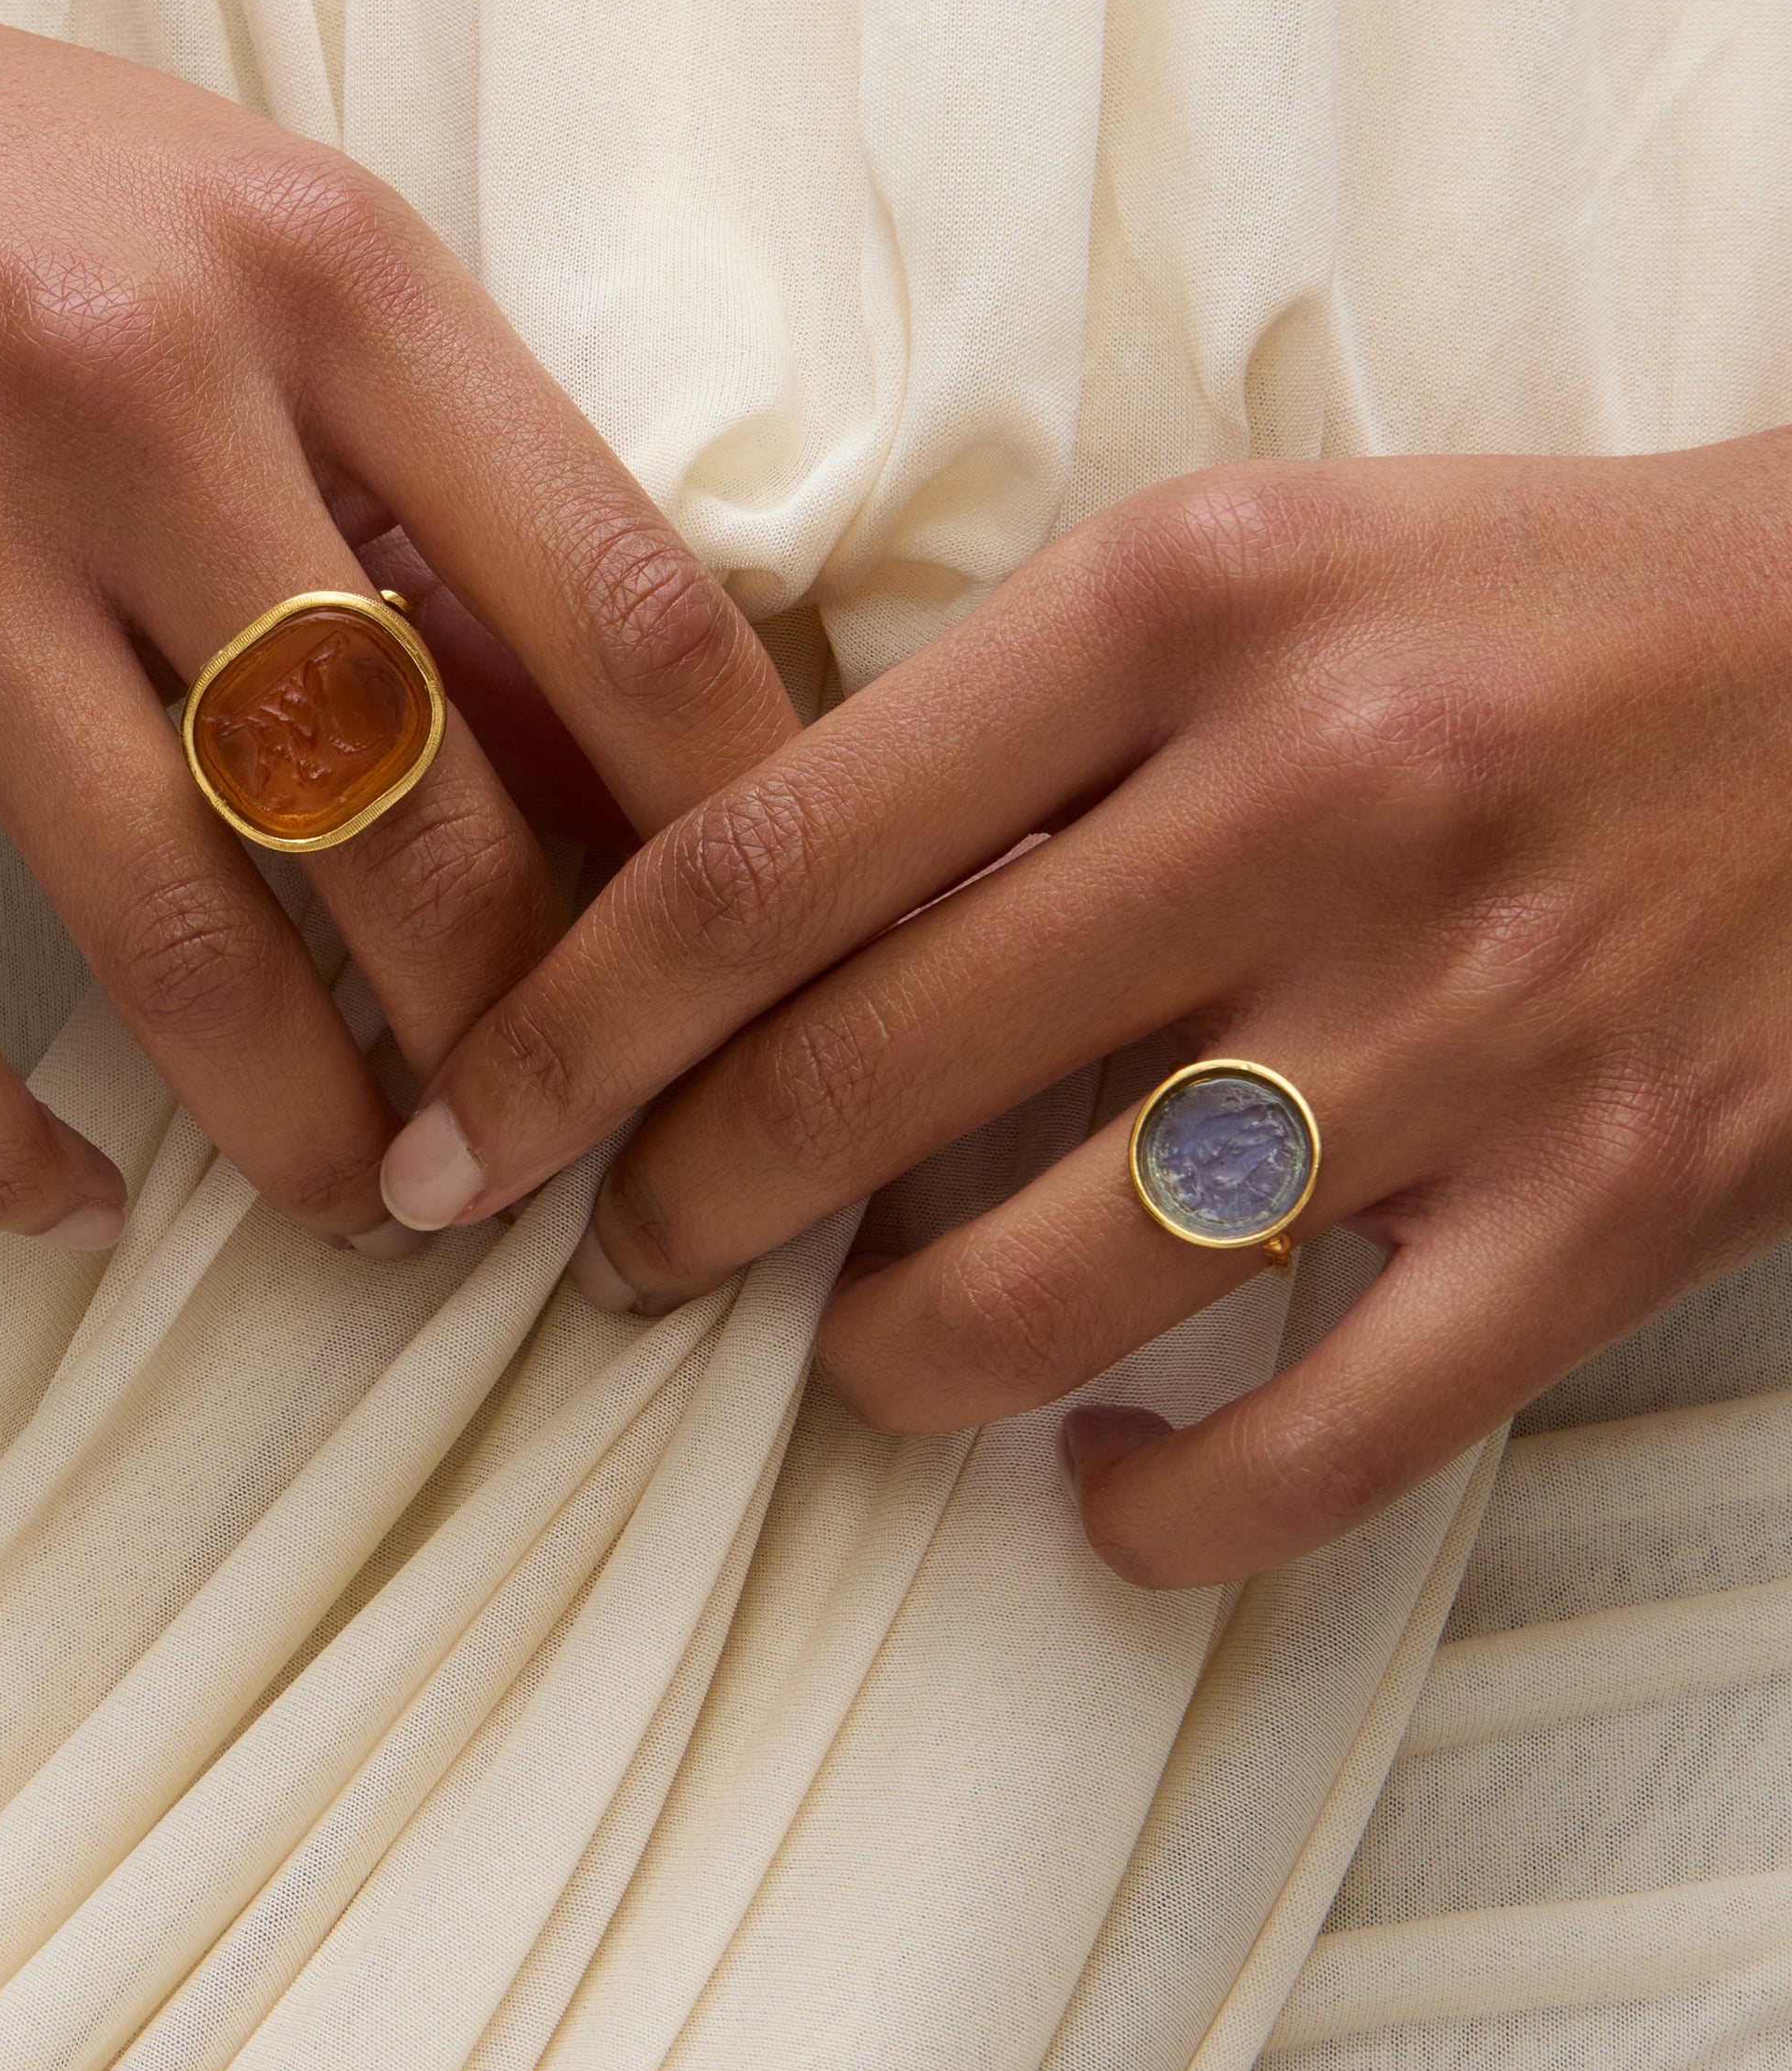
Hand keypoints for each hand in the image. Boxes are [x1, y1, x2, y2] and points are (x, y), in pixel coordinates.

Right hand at [0, 0, 790, 1246]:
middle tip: (561, 1142)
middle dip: (525, 1047)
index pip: (628, 607)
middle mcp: (138, 394)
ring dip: (311, 1138)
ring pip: (184, 944)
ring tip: (378, 1209)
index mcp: (324, 272)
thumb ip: (443, 485)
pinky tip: (75, 1207)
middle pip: (423, 822)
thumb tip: (625, 757)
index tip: (765, 969)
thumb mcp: (260, 249)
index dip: (737, 835)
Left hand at [379, 437, 1791, 1582]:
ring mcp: (1457, 1033)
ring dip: (883, 1366)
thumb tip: (744, 909)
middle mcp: (1302, 809)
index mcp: (1183, 607)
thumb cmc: (1534, 605)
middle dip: (676, 1212)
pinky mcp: (1600, 1214)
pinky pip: (1302, 1456)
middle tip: (616, 1255)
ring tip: (855, 1353)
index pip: (767, 856)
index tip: (470, 1132)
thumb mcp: (1252, 556)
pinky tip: (1094, 1481)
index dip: (570, 1030)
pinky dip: (1147, 1514)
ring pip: (1043, 1296)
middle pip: (858, 1086)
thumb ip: (1002, 718)